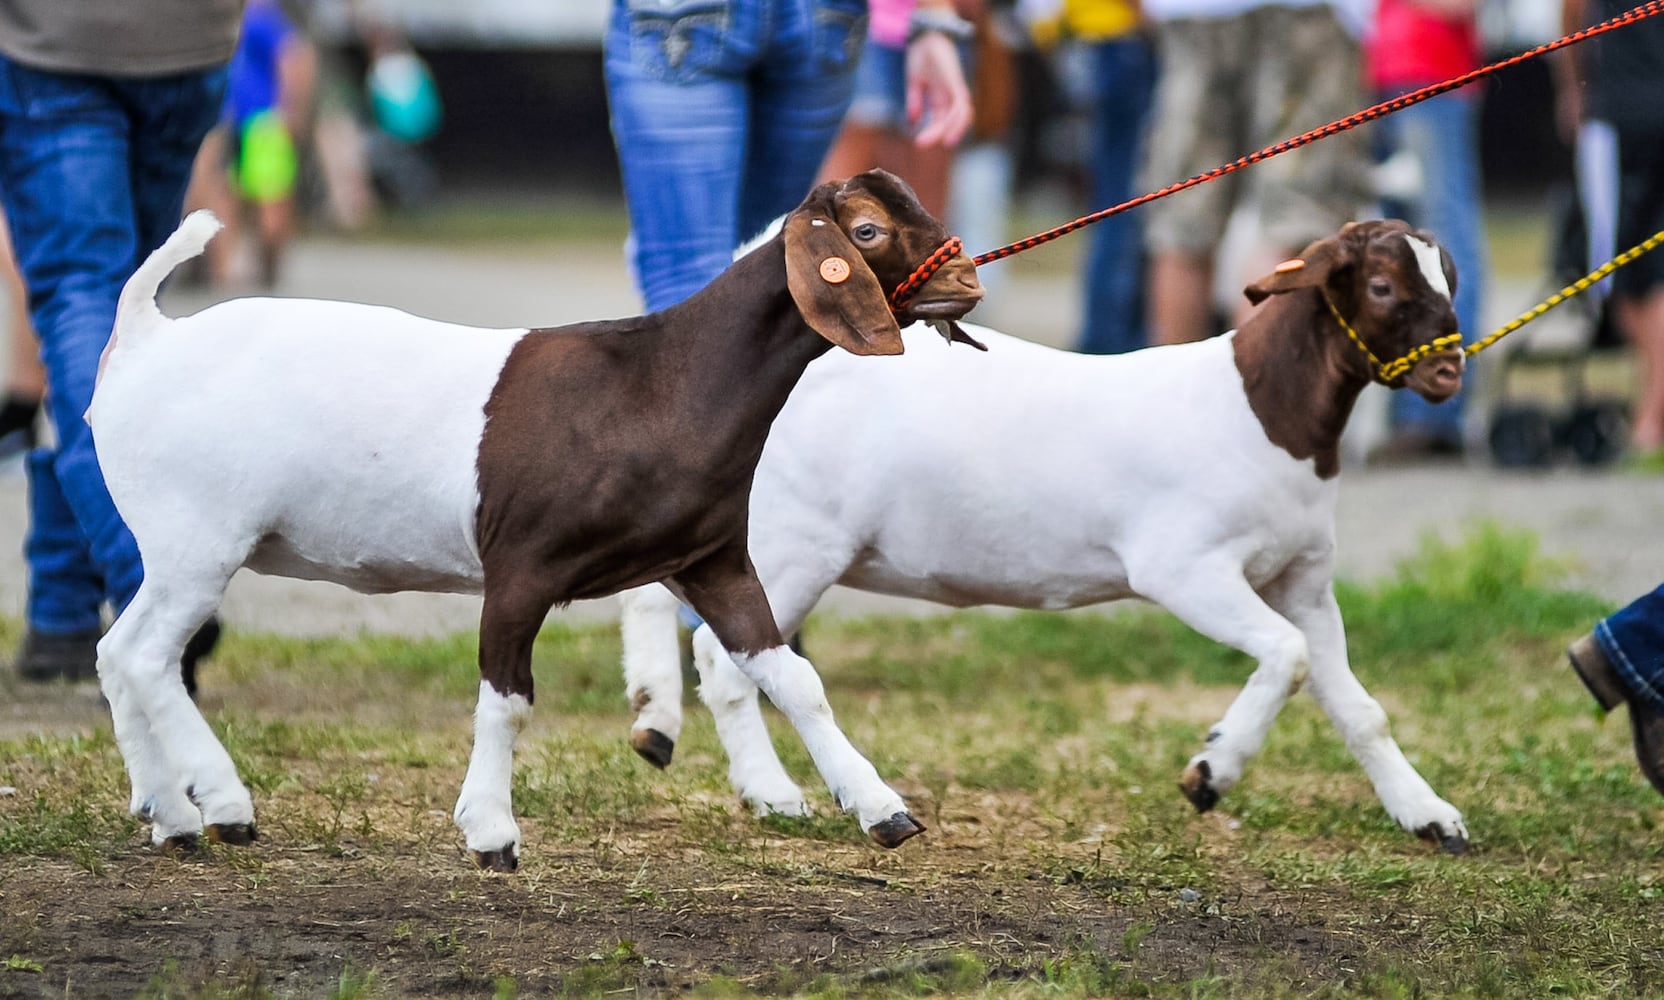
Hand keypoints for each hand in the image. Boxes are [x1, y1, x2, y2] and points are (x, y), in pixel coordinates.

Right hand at [905, 31, 973, 147]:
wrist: (925, 34)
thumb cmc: (921, 54)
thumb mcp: (914, 82)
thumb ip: (914, 102)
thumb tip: (912, 122)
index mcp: (940, 97)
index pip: (940, 120)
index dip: (932, 133)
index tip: (918, 143)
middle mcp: (950, 95)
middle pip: (950, 121)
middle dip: (937, 134)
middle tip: (920, 144)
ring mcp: (955, 89)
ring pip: (962, 116)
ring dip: (955, 130)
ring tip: (944, 143)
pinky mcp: (956, 83)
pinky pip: (962, 105)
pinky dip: (958, 119)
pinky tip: (949, 128)